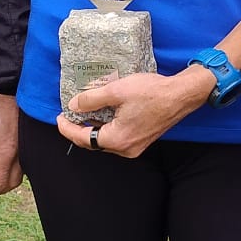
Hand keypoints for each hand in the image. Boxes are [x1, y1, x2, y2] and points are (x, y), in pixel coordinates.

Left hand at [0, 89, 21, 202]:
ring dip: (7, 180)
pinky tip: (6, 167)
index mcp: (5, 154)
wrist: (7, 90)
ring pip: (19, 175)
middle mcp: (19, 154)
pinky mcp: (28, 143)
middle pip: (10, 183)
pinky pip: (23, 164)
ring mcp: (26, 149)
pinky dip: (14, 170)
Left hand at [58, 66, 214, 158]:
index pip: (83, 139)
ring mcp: (135, 147)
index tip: (59, 118)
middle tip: (68, 116)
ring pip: (105, 142)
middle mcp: (125, 149)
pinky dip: (106, 129)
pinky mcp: (141, 140)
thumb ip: (91, 100)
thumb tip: (74, 105)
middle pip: (93, 143)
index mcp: (117, 139)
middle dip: (78, 130)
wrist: (181, 95)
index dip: (67, 129)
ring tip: (83, 114)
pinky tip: (102, 116)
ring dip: (92, 129)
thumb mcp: (116, 91)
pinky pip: (117, 138)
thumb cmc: (152, 92)